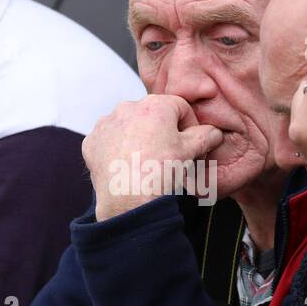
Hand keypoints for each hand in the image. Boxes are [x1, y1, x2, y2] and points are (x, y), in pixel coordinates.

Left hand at [82, 95, 223, 220]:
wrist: (129, 199)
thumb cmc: (160, 172)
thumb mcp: (191, 152)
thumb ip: (206, 136)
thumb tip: (214, 133)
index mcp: (155, 105)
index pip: (180, 107)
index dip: (189, 124)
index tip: (191, 141)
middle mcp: (128, 108)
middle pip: (152, 115)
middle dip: (162, 131)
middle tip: (168, 154)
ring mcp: (107, 124)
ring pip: (129, 125)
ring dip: (138, 138)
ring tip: (145, 161)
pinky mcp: (92, 141)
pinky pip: (109, 140)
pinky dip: (117, 149)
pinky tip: (126, 165)